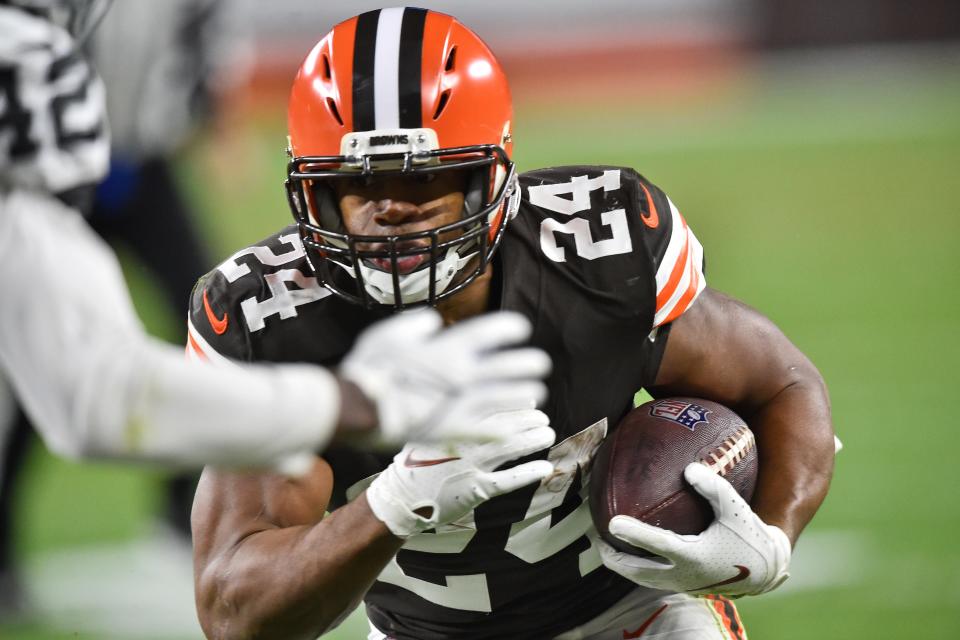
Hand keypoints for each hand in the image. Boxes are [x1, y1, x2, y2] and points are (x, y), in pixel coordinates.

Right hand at [340, 309, 550, 446]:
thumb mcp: (387, 333)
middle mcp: (461, 373)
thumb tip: (432, 321)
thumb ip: (413, 324)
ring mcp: (460, 402)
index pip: (490, 331)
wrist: (359, 407)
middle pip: (506, 366)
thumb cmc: (370, 367)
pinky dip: (501, 428)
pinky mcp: (452, 429)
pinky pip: (485, 429)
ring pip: (503, 397)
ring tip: (538, 392)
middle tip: (541, 363)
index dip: (509, 328)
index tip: (521, 329)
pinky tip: (514, 428)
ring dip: (522, 393)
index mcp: (448, 347)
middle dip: (527, 363)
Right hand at [366, 410, 554, 537]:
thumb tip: (487, 403)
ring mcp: (470, 466)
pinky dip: (529, 473)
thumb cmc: (419, 460)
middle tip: (543, 419)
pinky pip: (508, 480)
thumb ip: (458, 416)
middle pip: (506, 423)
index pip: (492, 404)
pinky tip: (545, 467)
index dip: (516, 402)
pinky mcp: (475, 490)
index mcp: (451, 422)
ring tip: (548, 434)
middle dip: (530, 419)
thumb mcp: (430, 429)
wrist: (400, 497)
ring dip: (534, 440)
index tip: (531, 401)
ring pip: (511, 447)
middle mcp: (463, 441)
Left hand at [598, 462, 790, 596]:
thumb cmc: (748, 535)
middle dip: (614, 558)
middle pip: (638, 571)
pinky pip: (652, 579)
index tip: (611, 523)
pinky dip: (635, 568)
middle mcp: (685, 574)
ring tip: (604, 547)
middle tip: (596, 538)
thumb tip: (688, 468)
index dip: (634, 533)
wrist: (764, 569)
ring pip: (642, 579)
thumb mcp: (736, 508)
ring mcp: (682, 584)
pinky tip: (629, 552)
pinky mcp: (684, 587)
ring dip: (621, 565)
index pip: (657, 545)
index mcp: (696, 556)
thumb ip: (713, 487)